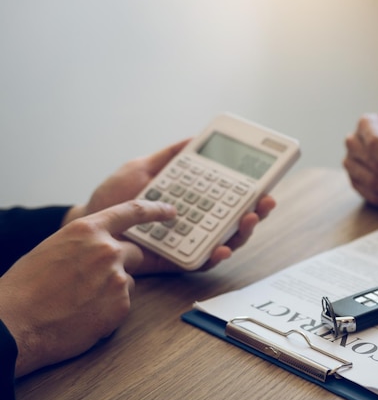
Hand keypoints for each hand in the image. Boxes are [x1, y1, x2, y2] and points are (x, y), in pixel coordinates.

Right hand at [0, 200, 176, 376]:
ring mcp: (117, 277)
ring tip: (78, 301)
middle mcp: (107, 249)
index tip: (171, 211)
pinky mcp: (121, 304)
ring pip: (126, 280)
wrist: (15, 324)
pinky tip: (83, 315)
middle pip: (133, 253)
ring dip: (111, 290)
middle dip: (119, 265)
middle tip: (91, 281)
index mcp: (87, 229)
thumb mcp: (54, 249)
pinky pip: (122, 304)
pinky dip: (108, 310)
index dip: (155, 210)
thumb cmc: (26, 288)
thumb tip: (100, 248)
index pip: (132, 212)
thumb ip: (84, 244)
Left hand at [63, 139, 276, 274]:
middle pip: (236, 218)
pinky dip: (215, 256)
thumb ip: (168, 156)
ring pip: (227, 240)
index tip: (264, 180)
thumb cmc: (114, 199)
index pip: (228, 194)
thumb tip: (193, 138)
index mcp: (193, 198)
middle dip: (257, 210)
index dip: (250, 189)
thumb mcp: (141, 168)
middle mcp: (197, 221)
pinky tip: (222, 248)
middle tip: (265, 201)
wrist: (90, 224)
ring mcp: (190, 242)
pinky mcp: (178, 261)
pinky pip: (202, 262)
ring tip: (249, 219)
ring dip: (243, 232)